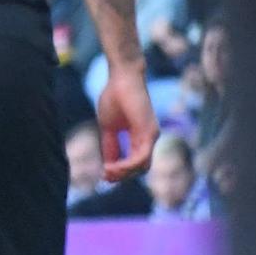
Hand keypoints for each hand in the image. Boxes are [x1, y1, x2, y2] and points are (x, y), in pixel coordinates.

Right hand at [96, 63, 158, 181]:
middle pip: (140, 168)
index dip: (119, 171)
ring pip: (142, 166)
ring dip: (124, 172)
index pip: (133, 162)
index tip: (104, 176)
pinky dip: (128, 165)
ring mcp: (151, 136)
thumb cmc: (114, 97)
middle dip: (122, 175)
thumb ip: (110, 145)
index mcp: (139, 137)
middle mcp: (148, 139)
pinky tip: (114, 166)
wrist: (122, 78)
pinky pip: (142, 157)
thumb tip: (107, 165)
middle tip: (105, 177)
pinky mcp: (150, 133)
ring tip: (107, 172)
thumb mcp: (108, 127)